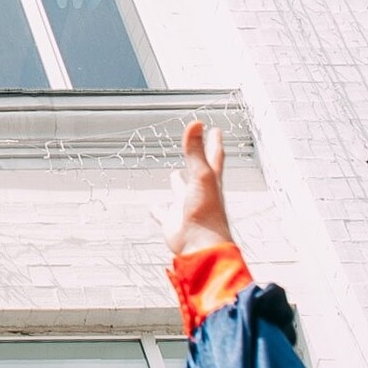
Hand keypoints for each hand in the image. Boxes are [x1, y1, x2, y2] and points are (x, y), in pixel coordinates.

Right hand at [161, 120, 233, 255]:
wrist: (199, 245)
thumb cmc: (206, 212)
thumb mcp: (200, 176)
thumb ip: (195, 150)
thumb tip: (196, 123)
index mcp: (211, 181)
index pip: (214, 156)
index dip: (214, 142)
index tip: (214, 129)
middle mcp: (199, 192)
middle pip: (198, 172)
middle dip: (197, 160)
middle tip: (195, 148)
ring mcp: (185, 207)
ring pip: (181, 191)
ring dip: (178, 183)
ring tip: (174, 174)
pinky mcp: (172, 221)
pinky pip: (162, 213)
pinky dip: (157, 209)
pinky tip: (153, 206)